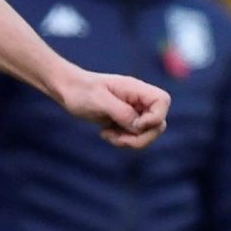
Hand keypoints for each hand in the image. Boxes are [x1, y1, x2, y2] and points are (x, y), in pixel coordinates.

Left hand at [49, 66, 168, 148]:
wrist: (67, 90)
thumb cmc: (80, 91)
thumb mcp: (99, 101)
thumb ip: (122, 112)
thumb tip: (138, 126)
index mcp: (136, 89)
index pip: (163, 101)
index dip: (155, 117)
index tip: (135, 124)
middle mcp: (138, 100)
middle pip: (158, 124)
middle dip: (140, 137)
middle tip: (118, 139)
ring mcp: (133, 111)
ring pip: (146, 134)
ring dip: (129, 141)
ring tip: (107, 135)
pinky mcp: (124, 121)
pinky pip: (133, 137)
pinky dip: (122, 140)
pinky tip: (105, 134)